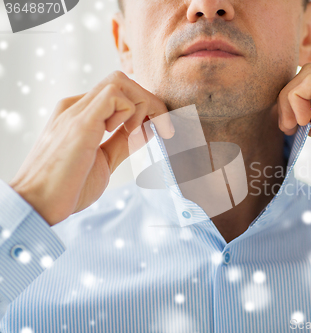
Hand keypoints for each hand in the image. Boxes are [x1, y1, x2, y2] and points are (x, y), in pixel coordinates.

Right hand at [8, 71, 174, 225]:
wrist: (37, 205)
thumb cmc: (68, 188)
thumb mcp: (104, 160)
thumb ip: (122, 143)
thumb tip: (146, 130)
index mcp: (80, 115)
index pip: (118, 93)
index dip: (144, 106)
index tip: (161, 129)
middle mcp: (76, 107)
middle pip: (121, 81)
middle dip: (150, 101)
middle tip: (165, 129)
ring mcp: (76, 111)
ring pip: (120, 81)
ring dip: (142, 105)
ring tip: (139, 135)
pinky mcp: (80, 122)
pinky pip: (114, 94)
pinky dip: (131, 111)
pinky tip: (127, 133)